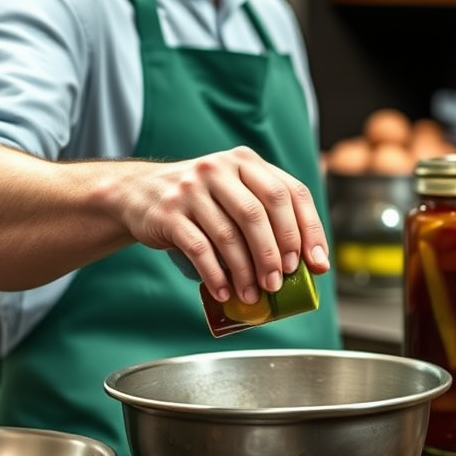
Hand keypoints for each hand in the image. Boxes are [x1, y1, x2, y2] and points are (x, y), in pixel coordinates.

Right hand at [118, 146, 330, 304]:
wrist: (139, 192)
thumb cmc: (202, 200)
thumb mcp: (235, 190)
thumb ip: (268, 214)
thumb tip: (308, 261)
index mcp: (246, 161)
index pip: (290, 192)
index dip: (308, 230)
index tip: (316, 263)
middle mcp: (220, 168)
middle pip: (259, 213)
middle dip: (274, 252)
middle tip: (280, 281)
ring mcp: (192, 188)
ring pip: (229, 234)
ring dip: (245, 271)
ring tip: (253, 294)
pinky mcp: (169, 212)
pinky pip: (198, 248)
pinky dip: (215, 275)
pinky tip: (224, 292)